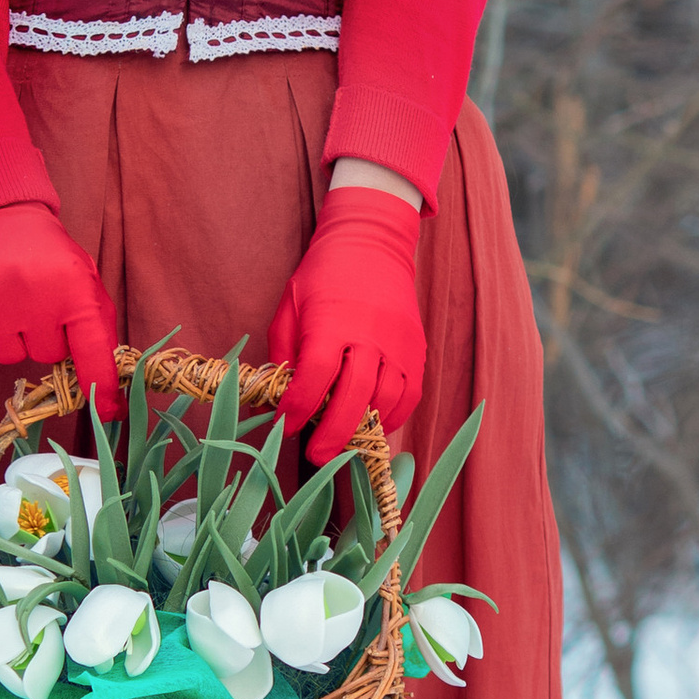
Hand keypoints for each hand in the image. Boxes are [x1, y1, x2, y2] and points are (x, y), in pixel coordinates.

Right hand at [0, 203, 119, 400]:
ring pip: (5, 356)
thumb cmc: (43, 252)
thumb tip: (105, 387)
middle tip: (34, 301)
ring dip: (7, 335)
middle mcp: (32, 297)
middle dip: (43, 335)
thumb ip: (95, 325)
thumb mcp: (80, 276)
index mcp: (73, 287)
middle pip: (45, 356)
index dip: (101, 385)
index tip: (109, 411)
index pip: (93, 351)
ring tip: (5, 298)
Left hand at [264, 182, 425, 462]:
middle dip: (333, 434)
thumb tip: (283, 394)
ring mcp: (398, 345)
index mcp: (331, 323)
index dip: (298, 407)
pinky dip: (393, 417)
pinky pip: (409, 396)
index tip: (285, 425)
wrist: (372, 244)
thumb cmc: (322, 275)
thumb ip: (284, 350)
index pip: (315, 377)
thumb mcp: (290, 305)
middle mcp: (369, 336)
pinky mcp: (416, 351)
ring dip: (363, 428)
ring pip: (385, 401)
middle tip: (318, 455)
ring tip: (342, 441)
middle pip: (354, 396)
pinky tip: (373, 426)